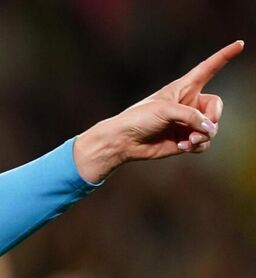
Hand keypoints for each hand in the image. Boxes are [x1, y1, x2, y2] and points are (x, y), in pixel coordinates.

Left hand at [75, 40, 243, 182]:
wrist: (123, 141)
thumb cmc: (139, 118)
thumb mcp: (166, 110)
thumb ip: (192, 116)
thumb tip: (209, 129)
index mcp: (184, 88)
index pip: (208, 68)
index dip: (224, 56)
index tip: (240, 44)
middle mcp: (189, 104)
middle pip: (216, 107)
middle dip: (212, 118)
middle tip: (202, 128)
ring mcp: (188, 122)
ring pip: (211, 128)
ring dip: (204, 135)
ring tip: (189, 140)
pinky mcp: (185, 139)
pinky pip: (204, 142)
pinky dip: (197, 146)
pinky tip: (182, 147)